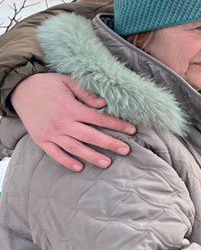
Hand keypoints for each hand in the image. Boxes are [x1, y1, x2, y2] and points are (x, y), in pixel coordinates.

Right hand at [11, 73, 135, 171]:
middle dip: (110, 144)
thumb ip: (86, 93)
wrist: (19, 89)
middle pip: (90, 136)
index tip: (132, 130)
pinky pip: (54, 154)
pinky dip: (66, 162)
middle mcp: (62, 123)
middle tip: (126, 150)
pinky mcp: (41, 139)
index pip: (99, 119)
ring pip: (74, 148)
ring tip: (107, 163)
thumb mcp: (68, 81)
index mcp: (71, 108)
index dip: (117, 125)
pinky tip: (79, 167)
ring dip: (91, 156)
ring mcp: (51, 133)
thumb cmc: (47, 84)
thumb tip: (104, 104)